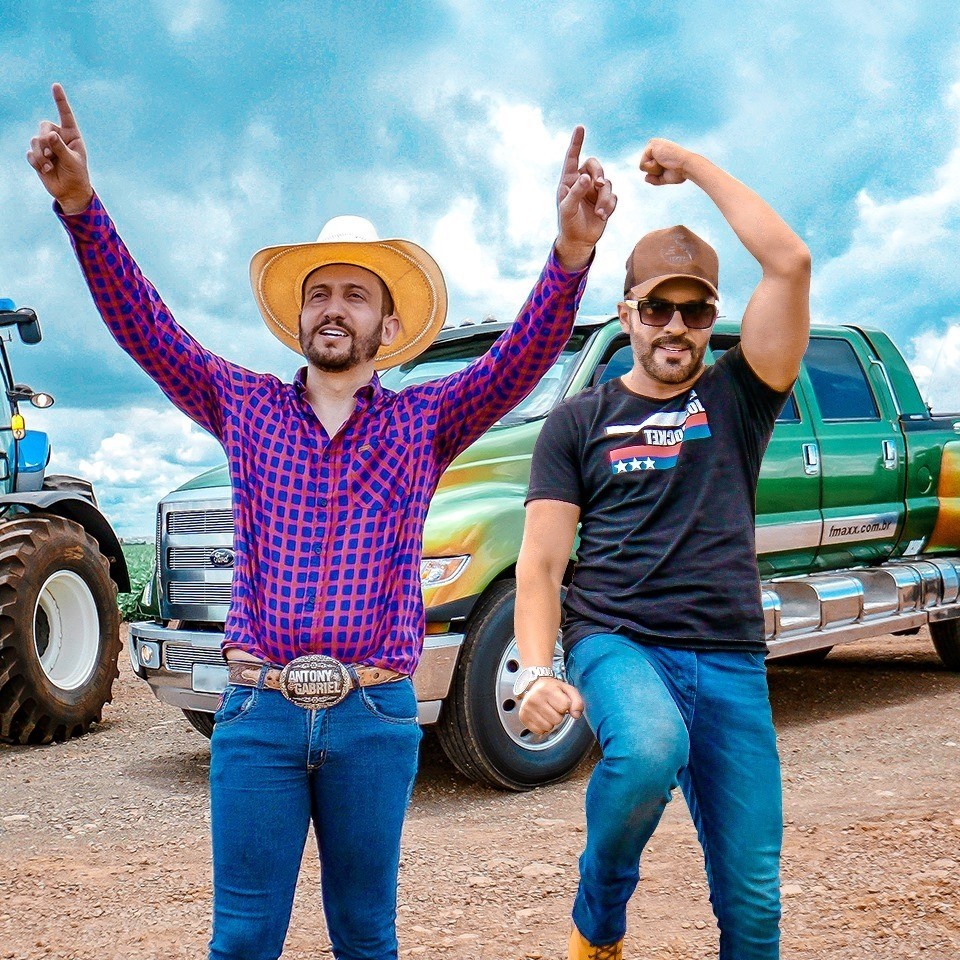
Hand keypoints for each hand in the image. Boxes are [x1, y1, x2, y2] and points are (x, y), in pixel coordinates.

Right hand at [27, 83, 92, 213]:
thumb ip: (61, 148)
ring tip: (50, 166)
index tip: (56, 86)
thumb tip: (50, 135)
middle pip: (44, 126)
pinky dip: (37, 162)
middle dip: (45, 140)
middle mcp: (58, 137)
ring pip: (35, 140)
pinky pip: (31, 153)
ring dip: (42, 154)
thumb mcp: (73, 162)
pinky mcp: (38, 156)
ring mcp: (47, 146)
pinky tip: (45, 170)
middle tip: (51, 154)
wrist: (70, 191)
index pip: (65, 115)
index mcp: (71, 135)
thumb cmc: (77, 175)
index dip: (60, 101)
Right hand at [518, 676, 584, 735]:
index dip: (566, 706)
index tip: (560, 700)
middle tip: (553, 706)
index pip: (565, 706)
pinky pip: (539, 731)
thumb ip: (577, 701)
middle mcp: (535, 698)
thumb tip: (576, 715)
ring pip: (548, 727)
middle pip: (557, 719)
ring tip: (547, 711)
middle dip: (558, 714)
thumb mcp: (568, 690)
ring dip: (550, 721)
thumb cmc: (553, 689)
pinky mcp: (523, 717)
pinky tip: (540, 716)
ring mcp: (527, 708)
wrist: (534, 685)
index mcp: (547, 689)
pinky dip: (542, 726)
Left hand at [555, 126, 615, 269]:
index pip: (572, 158)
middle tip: (599, 184)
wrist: (579, 240)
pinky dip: (609, 206)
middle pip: (595, 165)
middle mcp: (583, 182)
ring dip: (604, 197)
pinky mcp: (605, 200)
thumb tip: (586, 177)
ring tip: (599, 212)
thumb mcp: (567, 208)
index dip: (576, 143)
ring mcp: (595, 190)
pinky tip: (602, 216)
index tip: (580, 128)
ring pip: (607, 183)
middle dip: (599, 173)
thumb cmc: (568, 223)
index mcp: (569, 180)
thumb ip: (575, 192)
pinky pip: (613, 196)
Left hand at [639, 138, 697, 185]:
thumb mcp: (666, 177)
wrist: (686, 166)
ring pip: (642, 165)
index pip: (648, 167)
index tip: (668, 167)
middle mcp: (655, 145)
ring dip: (654, 169)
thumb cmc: (680, 172)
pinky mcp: (651, 144)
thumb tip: (645, 178)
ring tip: (665, 163)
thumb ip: (655, 179)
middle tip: (667, 165)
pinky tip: (662, 161)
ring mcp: (652, 143)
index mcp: (659, 151)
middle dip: (654, 171)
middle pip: (643, 166)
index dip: (656, 173)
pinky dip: (652, 167)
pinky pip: (643, 164)